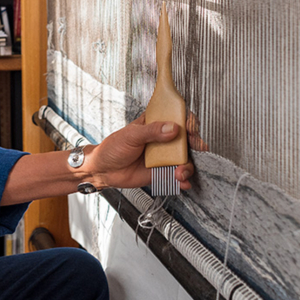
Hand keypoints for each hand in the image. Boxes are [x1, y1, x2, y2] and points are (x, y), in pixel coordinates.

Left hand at [86, 111, 200, 190]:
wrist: (103, 170)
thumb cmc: (113, 148)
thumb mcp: (131, 135)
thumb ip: (152, 131)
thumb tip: (172, 128)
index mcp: (156, 124)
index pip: (177, 117)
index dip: (188, 121)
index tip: (191, 127)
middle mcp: (164, 140)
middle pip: (187, 139)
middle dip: (196, 144)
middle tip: (196, 149)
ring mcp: (164, 156)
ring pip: (185, 159)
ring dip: (187, 166)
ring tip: (179, 172)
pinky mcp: (162, 172)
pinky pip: (178, 176)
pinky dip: (183, 180)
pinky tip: (182, 182)